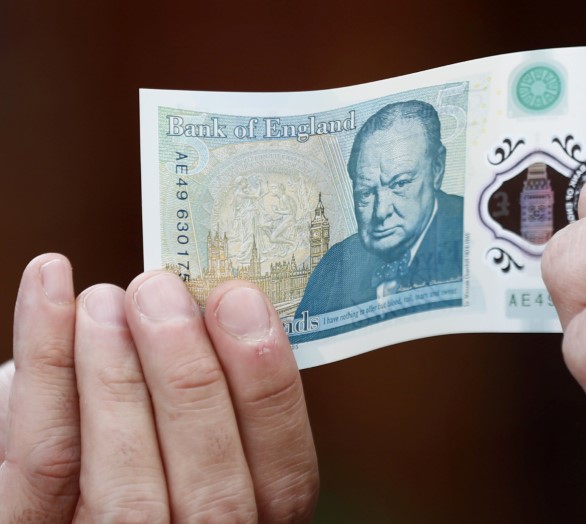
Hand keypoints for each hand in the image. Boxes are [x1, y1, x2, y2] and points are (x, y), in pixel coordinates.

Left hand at [0, 254, 318, 520]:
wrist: (84, 481)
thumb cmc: (157, 442)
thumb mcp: (215, 434)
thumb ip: (227, 393)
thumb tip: (222, 302)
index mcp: (257, 523)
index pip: (285, 479)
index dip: (270, 391)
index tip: (243, 301)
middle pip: (209, 494)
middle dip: (188, 380)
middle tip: (161, 292)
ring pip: (123, 492)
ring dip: (116, 380)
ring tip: (105, 299)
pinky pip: (39, 465)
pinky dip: (46, 364)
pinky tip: (51, 286)